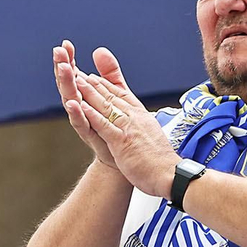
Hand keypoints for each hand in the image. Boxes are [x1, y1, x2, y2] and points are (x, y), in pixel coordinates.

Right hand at [55, 40, 121, 171]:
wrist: (121, 156)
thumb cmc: (113, 125)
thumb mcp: (115, 93)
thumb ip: (109, 73)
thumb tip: (99, 50)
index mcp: (85, 95)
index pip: (73, 73)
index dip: (69, 59)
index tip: (66, 44)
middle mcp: (79, 106)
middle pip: (68, 83)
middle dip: (62, 67)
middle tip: (58, 52)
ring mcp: (82, 120)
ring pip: (70, 99)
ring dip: (66, 84)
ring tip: (63, 69)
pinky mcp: (90, 134)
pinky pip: (80, 122)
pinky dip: (75, 112)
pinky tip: (72, 102)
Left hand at [71, 60, 179, 201]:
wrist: (170, 175)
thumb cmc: (161, 162)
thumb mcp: (152, 137)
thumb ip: (142, 126)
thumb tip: (139, 125)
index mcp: (142, 117)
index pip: (122, 96)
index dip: (106, 85)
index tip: (94, 77)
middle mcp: (135, 118)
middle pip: (112, 96)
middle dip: (94, 83)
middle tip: (78, 72)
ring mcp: (128, 128)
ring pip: (106, 106)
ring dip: (89, 92)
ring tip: (76, 80)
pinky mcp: (122, 141)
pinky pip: (104, 125)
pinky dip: (92, 114)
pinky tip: (81, 105)